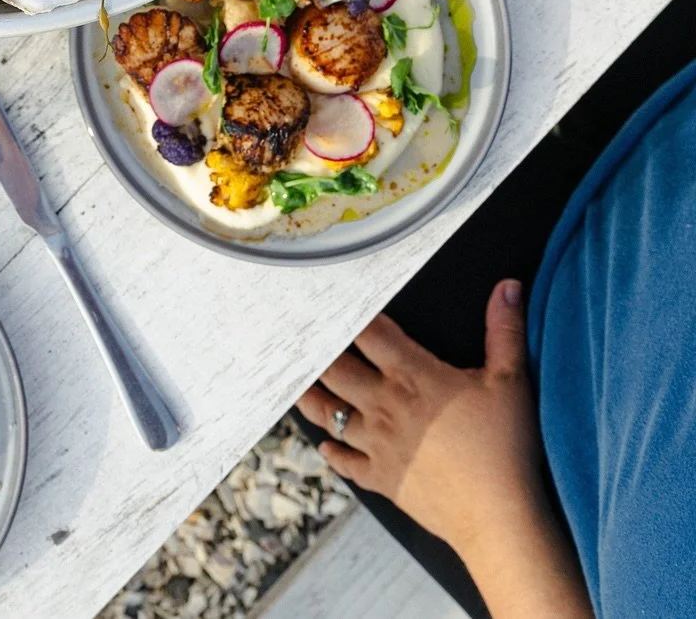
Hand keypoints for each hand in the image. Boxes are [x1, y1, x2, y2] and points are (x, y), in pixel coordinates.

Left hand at [298, 287, 592, 618]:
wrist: (498, 519)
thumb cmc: (505, 449)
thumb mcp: (510, 382)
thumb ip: (504, 331)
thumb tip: (508, 287)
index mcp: (412, 376)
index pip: (369, 334)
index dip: (350, 316)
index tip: (332, 301)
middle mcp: (385, 406)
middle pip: (336, 370)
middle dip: (318, 353)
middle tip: (298, 339)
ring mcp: (378, 445)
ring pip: (329, 414)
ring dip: (311, 398)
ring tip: (295, 384)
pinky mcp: (381, 479)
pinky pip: (347, 463)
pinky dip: (333, 452)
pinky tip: (325, 446)